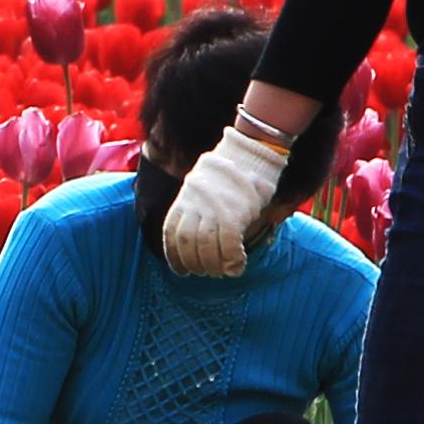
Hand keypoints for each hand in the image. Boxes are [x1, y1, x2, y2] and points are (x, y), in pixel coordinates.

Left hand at [158, 126, 286, 276]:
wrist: (252, 151)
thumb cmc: (232, 173)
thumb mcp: (205, 187)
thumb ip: (200, 209)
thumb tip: (201, 240)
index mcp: (185, 197)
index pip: (171, 233)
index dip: (174, 256)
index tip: (181, 270)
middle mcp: (195, 203)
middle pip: (187, 243)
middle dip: (194, 264)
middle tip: (205, 273)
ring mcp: (214, 208)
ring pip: (205, 246)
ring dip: (213, 265)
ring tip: (221, 272)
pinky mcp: (234, 212)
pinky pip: (229, 244)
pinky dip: (231, 259)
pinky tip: (237, 266)